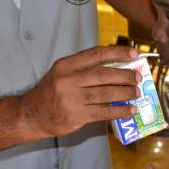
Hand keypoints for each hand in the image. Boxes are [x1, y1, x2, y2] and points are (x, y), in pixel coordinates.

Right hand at [18, 46, 140, 137]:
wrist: (30, 115)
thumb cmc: (50, 92)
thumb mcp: (61, 73)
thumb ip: (84, 68)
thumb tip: (116, 66)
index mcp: (66, 65)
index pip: (97, 54)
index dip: (118, 53)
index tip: (134, 54)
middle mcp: (68, 80)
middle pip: (104, 75)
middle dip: (125, 76)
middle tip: (138, 78)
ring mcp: (72, 99)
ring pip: (106, 94)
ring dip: (126, 93)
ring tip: (136, 93)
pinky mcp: (76, 116)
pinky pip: (104, 112)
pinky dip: (120, 111)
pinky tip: (130, 110)